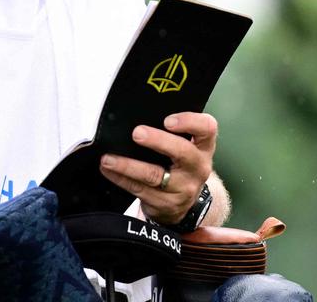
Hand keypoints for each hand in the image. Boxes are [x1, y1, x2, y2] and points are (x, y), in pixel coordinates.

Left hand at [98, 112, 216, 224]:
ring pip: (154, 175)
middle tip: (137, 133)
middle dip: (158, 141)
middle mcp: (198, 167)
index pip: (207, 128)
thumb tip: (141, 113)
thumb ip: (175, 132)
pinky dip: (121, 178)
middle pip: (182, 152)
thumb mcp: (188, 146)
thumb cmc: (181, 164)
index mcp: (204, 146)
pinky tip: (109, 170)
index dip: (189, 122)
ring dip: (128, 165)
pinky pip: (139, 190)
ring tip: (109, 158)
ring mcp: (183, 188)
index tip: (168, 120)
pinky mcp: (165, 203)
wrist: (186, 202)